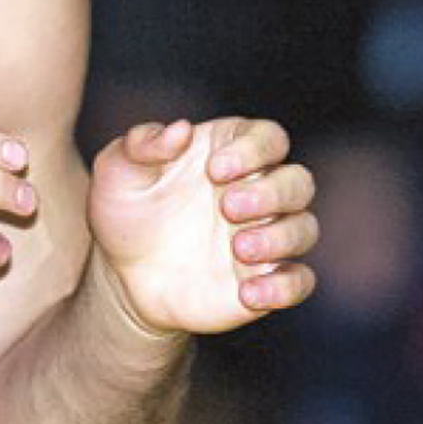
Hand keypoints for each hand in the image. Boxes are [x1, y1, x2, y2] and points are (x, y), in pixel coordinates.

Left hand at [88, 118, 317, 334]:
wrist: (121, 273)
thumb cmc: (125, 208)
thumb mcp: (118, 169)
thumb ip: (143, 144)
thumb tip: (180, 129)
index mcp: (229, 152)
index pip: (269, 137)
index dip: (254, 149)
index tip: (215, 170)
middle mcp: (257, 191)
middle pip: (299, 181)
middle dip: (273, 193)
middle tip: (228, 207)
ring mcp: (265, 236)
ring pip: (304, 228)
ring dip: (280, 237)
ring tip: (239, 248)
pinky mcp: (265, 279)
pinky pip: (298, 282)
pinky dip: (284, 287)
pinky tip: (248, 293)